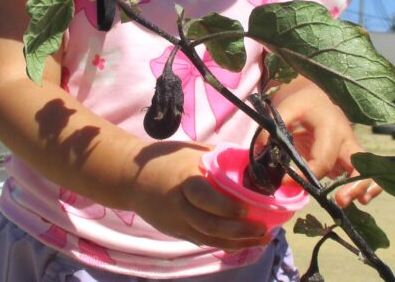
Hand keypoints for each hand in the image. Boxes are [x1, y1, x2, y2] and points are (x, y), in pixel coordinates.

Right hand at [130, 141, 271, 250]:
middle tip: (263, 230)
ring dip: (236, 242)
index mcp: (183, 180)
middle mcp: (179, 205)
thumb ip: (218, 157)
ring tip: (261, 240)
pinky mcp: (176, 231)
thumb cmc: (166, 159)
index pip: (204, 198)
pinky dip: (223, 243)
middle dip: (238, 231)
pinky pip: (202, 241)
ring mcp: (176, 222)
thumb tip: (251, 160)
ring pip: (208, 238)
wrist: (131, 179)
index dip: (225, 206)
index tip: (246, 209)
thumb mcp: (191, 151)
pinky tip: (242, 242)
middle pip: (208, 225)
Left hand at [271, 79, 381, 206]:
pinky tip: (363, 199)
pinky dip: (370, 186)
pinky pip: (367, 172)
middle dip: (353, 183)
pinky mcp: (350, 158)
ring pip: (367, 168)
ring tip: (348, 202)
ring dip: (362, 187)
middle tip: (340, 200)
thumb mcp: (286, 109)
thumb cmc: (301, 105)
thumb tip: (260, 151)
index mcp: (330, 126)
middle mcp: (346, 138)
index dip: (307, 174)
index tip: (286, 182)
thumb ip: (272, 129)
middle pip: (358, 162)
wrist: (316, 98)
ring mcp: (351, 148)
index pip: (323, 157)